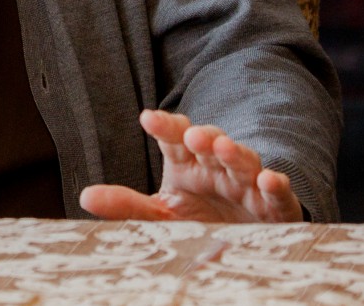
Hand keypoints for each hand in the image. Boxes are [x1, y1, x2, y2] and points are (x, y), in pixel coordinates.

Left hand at [79, 109, 301, 221]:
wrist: (242, 246)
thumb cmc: (197, 222)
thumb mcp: (160, 215)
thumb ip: (126, 205)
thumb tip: (85, 196)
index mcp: (186, 162)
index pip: (173, 137)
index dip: (164, 126)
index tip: (147, 118)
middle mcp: (216, 166)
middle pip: (209, 142)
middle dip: (202, 135)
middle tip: (191, 135)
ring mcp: (246, 183)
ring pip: (242, 159)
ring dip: (234, 152)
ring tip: (223, 147)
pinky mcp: (274, 207)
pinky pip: (278, 193)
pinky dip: (275, 185)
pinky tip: (268, 180)